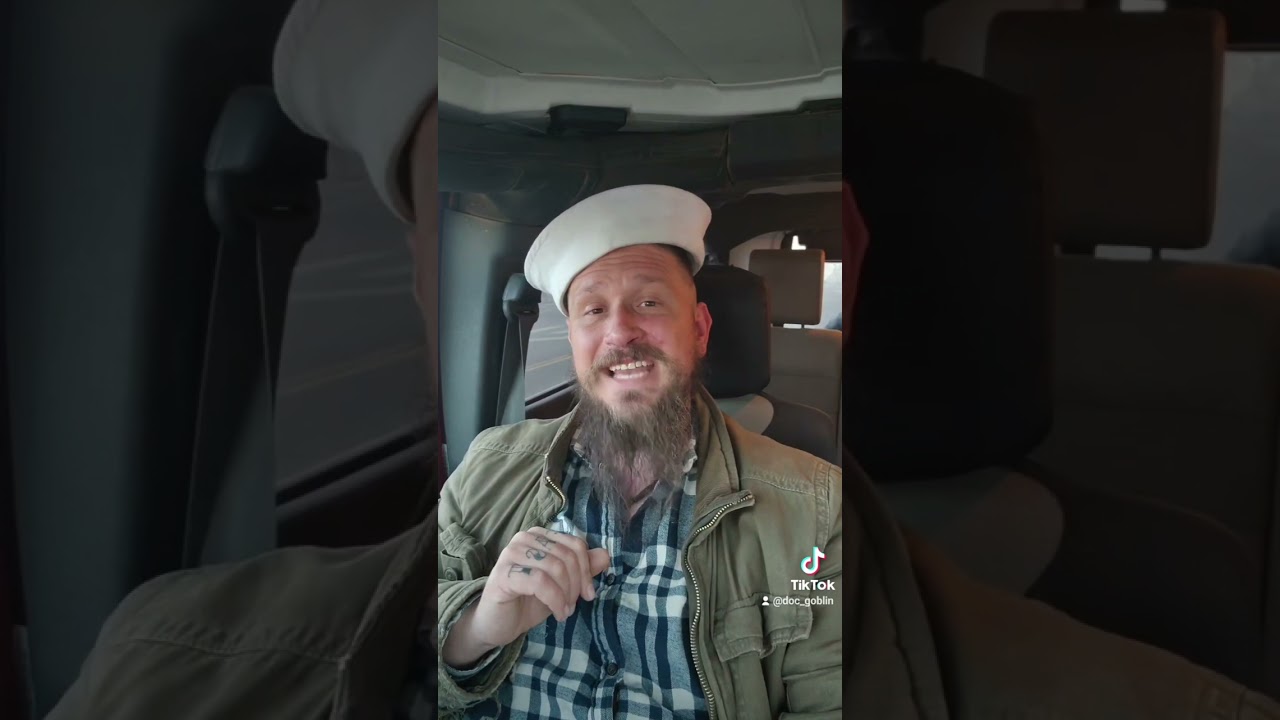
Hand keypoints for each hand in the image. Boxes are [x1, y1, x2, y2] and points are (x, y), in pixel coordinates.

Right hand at [443, 527, 609, 666]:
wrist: (497, 624)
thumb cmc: (528, 601)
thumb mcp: (562, 585)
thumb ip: (582, 569)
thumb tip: (605, 555)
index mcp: (539, 535)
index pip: (575, 544)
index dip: (587, 570)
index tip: (588, 594)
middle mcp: (524, 538)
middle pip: (567, 556)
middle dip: (576, 584)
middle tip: (573, 606)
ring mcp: (511, 553)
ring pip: (555, 567)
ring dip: (566, 595)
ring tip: (564, 611)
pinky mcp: (503, 573)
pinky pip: (540, 581)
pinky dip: (555, 600)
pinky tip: (557, 613)